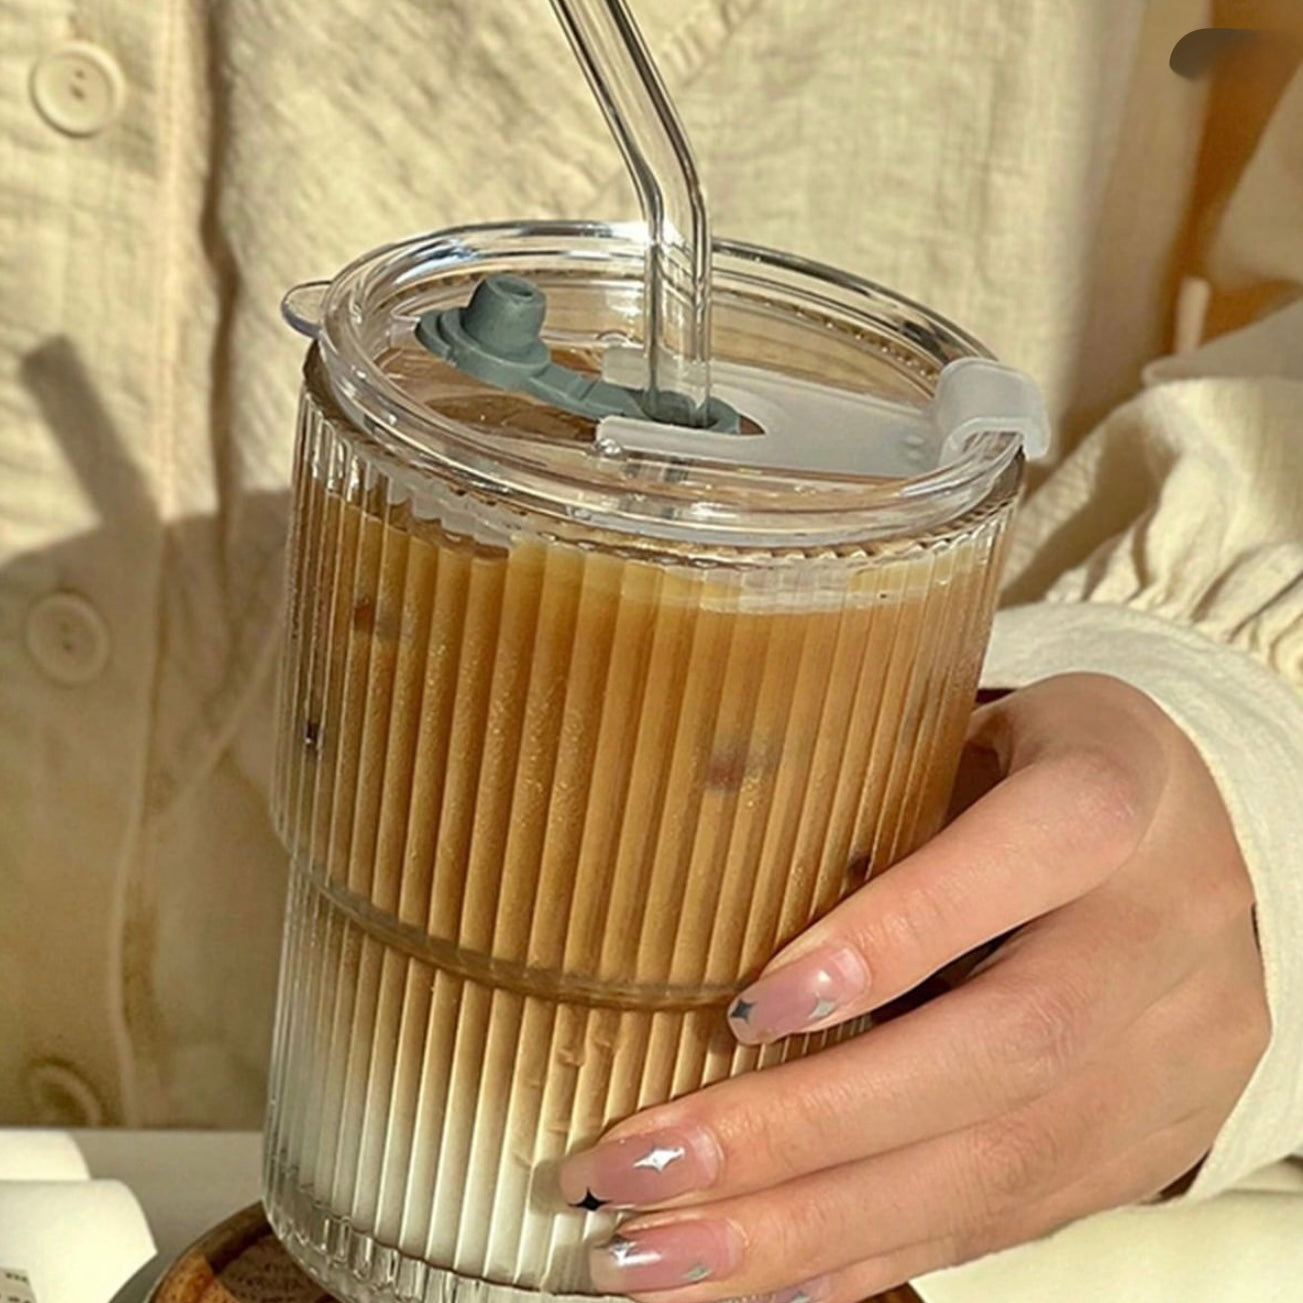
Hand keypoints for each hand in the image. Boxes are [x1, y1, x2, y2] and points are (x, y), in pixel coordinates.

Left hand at [559, 673, 1268, 1302]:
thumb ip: (867, 783)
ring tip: (656, 1257)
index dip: (893, 936)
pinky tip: (760, 1276)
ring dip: (809, 1227)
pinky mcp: (1149, 1140)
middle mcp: (1160, 932)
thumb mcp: (975, 724)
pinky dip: (871, 1253)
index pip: (1024, 855)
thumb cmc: (1045, 766)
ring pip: (1001, 1165)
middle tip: (639, 1171)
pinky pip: (1010, 1217)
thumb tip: (685, 854)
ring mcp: (1171, 1055)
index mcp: (1114, 796)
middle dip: (806, 1128)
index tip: (744, 1009)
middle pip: (1003, 1049)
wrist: (1218, 846)